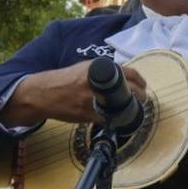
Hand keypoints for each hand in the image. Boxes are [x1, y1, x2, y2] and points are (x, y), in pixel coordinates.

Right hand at [1, 59, 146, 126]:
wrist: (44, 93)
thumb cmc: (64, 80)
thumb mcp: (84, 68)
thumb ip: (102, 72)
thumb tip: (121, 77)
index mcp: (97, 68)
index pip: (128, 72)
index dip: (140, 80)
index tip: (143, 85)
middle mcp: (96, 82)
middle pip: (129, 89)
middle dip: (140, 95)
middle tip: (142, 98)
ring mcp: (92, 99)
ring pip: (120, 106)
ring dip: (130, 109)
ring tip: (132, 109)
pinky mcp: (86, 114)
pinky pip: (107, 120)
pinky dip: (114, 120)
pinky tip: (117, 119)